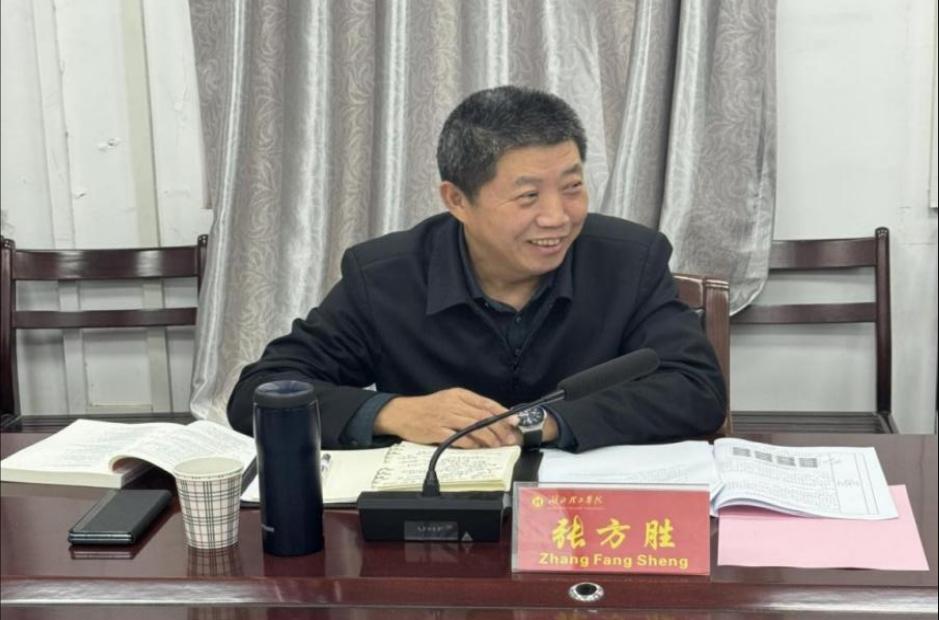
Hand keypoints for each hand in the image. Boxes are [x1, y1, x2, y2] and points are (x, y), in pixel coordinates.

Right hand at [373, 388, 517, 448]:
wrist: (401, 413)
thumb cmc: (428, 408)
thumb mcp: (449, 400)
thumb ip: (468, 407)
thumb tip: (491, 418)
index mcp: (458, 394)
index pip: (485, 403)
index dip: (502, 412)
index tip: (514, 421)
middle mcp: (453, 404)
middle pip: (482, 417)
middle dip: (499, 429)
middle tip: (509, 438)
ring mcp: (445, 418)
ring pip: (473, 428)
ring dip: (488, 438)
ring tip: (497, 445)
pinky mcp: (437, 431)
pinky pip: (458, 438)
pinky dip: (471, 444)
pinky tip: (478, 448)